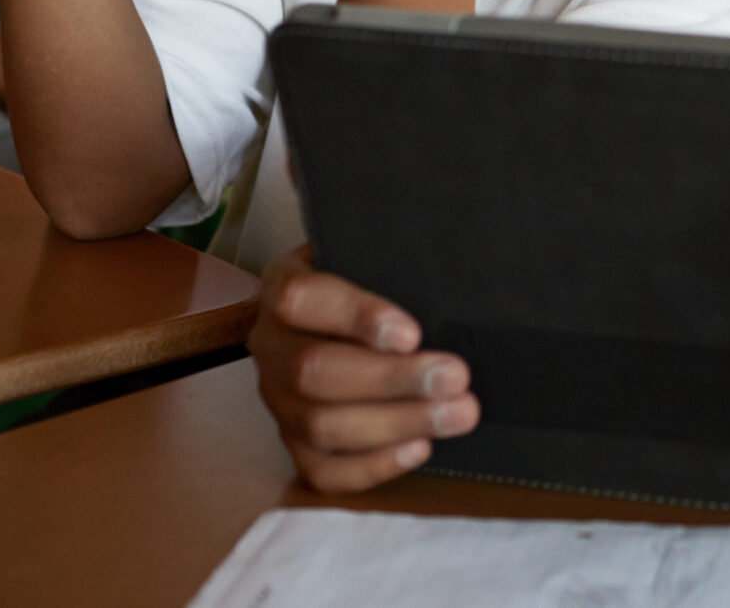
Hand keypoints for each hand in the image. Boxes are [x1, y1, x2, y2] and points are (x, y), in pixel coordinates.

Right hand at [250, 243, 478, 492]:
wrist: (349, 315)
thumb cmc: (372, 281)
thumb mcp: (375, 259)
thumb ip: (398, 269)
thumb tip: (453, 295)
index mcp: (282, 286)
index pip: (301, 298)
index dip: (355, 317)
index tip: (412, 333)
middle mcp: (271, 345)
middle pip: (313, 372)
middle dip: (392, 380)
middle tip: (455, 377)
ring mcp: (277, 400)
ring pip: (320, 425)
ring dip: (397, 423)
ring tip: (458, 414)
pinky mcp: (293, 444)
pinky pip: (322, 470)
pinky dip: (373, 465)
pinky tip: (420, 448)